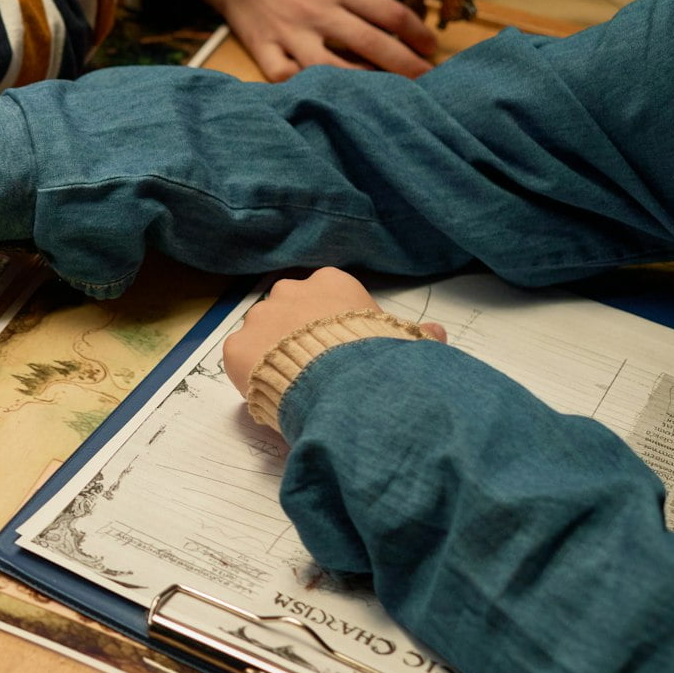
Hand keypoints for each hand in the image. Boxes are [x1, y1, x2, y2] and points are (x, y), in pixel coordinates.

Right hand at [188, 0, 436, 80]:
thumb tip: (383, 21)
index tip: (430, 47)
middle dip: (406, 66)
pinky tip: (321, 98)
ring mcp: (288, 31)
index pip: (389, 13)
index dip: (417, 33)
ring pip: (333, 68)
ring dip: (363, 86)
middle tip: (428, 81)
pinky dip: (302, 89)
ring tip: (383, 97)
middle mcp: (317, 10)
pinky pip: (284, 77)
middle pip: (373, 43)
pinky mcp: (262, 46)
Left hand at [222, 268, 446, 396]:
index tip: (339, 346)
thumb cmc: (377, 358)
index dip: (330, 324)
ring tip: (294, 382)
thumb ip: (414, 334)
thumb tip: (436, 333)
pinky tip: (273, 390)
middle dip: (296, 335)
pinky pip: (242, 359)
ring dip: (272, 353)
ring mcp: (259, 316)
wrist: (342, 385)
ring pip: (262, 334)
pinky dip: (252, 374)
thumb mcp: (404, 342)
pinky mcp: (237, 346)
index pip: (325, 297)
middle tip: (314, 367)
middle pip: (289, 311)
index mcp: (331, 282)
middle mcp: (290, 291)